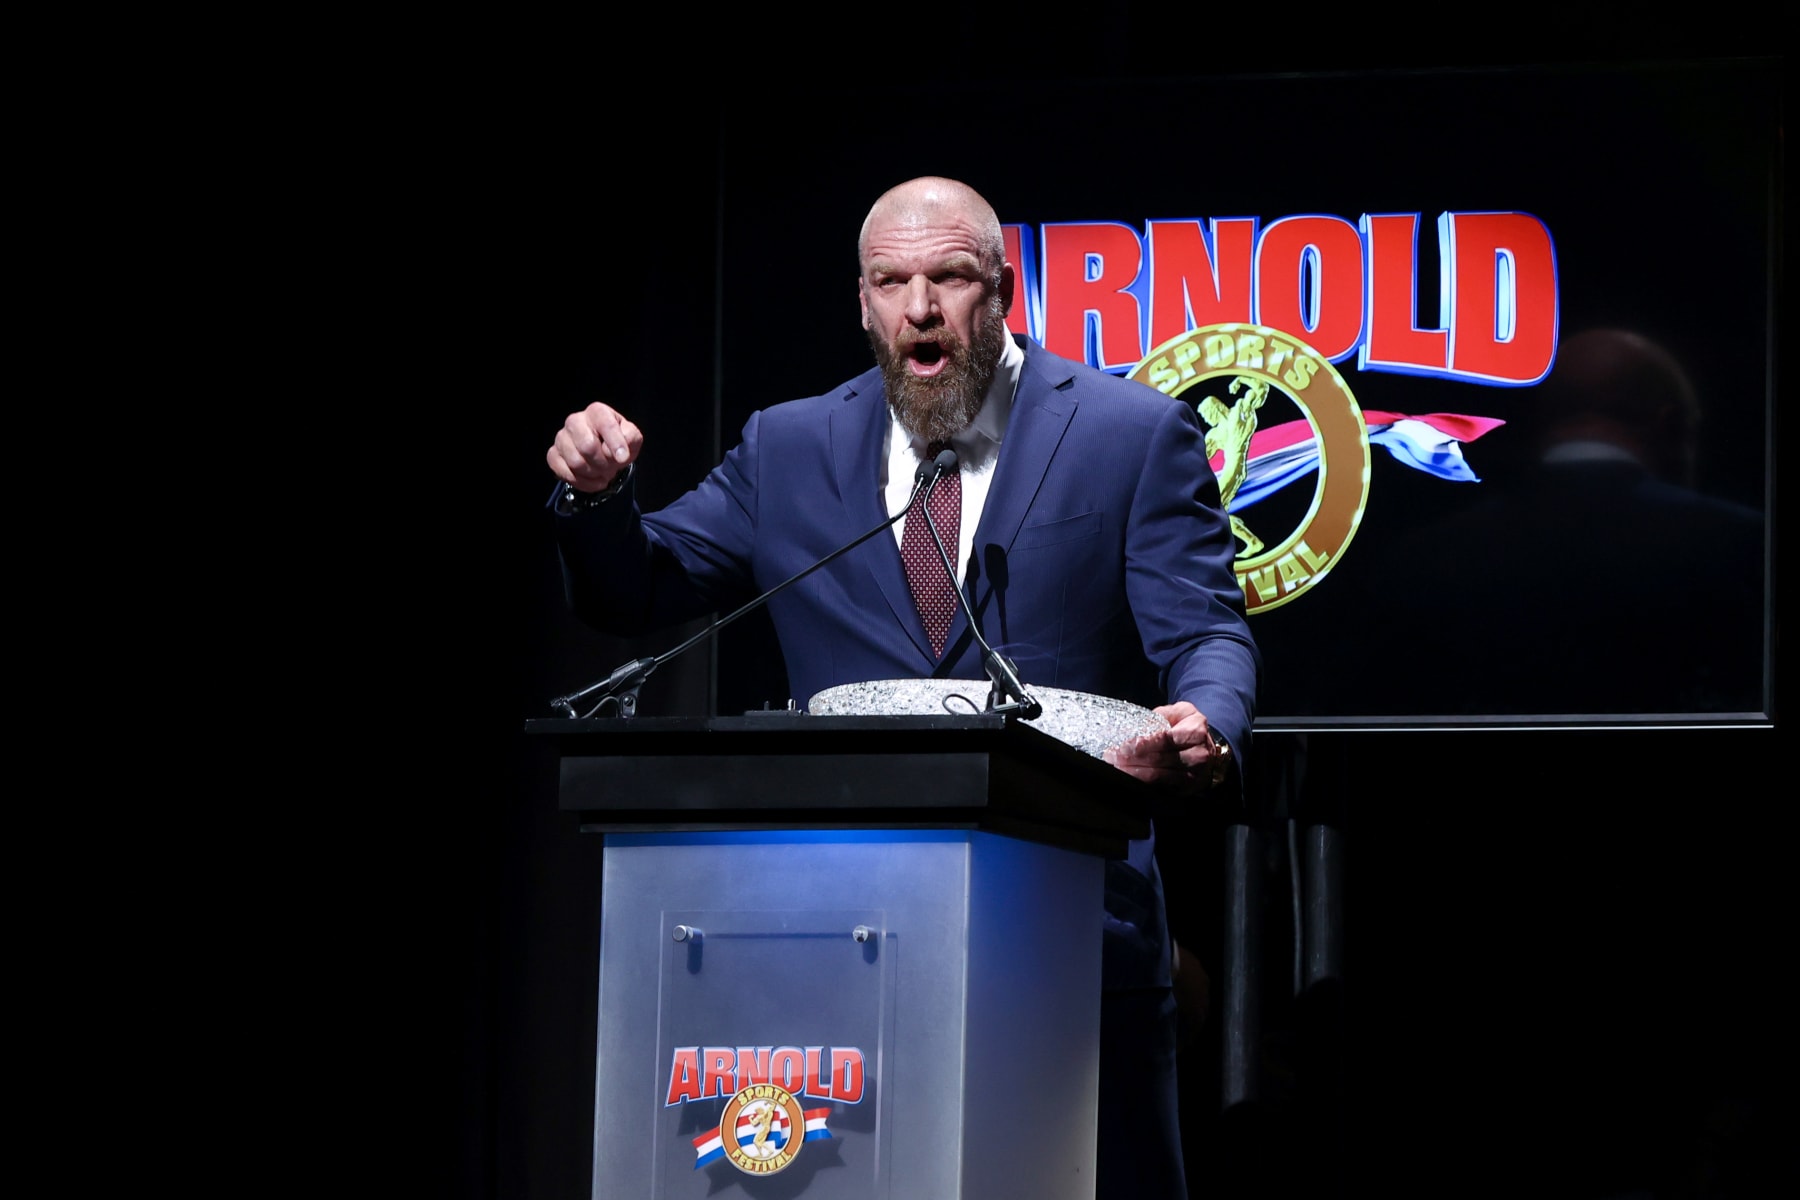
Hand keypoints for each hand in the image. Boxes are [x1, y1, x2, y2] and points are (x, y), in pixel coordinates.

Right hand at [547, 402, 641, 493]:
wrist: (603, 451)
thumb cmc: (617, 442)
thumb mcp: (631, 437)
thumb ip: (630, 439)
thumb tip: (620, 453)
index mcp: (597, 412)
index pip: (605, 425)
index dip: (615, 444)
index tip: (623, 459)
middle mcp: (575, 421)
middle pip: (587, 447)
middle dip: (603, 463)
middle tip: (611, 467)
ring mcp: (561, 437)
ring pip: (575, 462)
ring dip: (593, 474)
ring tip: (602, 473)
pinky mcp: (553, 454)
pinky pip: (563, 472)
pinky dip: (581, 482)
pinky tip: (592, 480)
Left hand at [1103, 701, 1227, 793]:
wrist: (1209, 747)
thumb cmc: (1188, 727)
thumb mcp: (1179, 712)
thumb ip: (1158, 716)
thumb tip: (1133, 726)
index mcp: (1195, 732)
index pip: (1163, 739)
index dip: (1140, 744)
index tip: (1121, 746)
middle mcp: (1198, 755)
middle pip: (1158, 759)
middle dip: (1131, 759)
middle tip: (1111, 757)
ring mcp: (1194, 774)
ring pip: (1158, 776)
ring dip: (1134, 773)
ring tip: (1116, 767)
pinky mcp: (1188, 788)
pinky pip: (1162, 788)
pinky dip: (1143, 783)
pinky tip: (1130, 779)